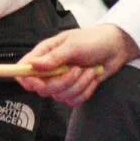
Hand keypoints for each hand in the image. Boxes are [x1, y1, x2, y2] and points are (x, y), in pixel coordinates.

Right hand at [16, 23, 139, 105]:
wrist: (115, 47)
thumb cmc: (93, 40)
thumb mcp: (73, 45)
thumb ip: (53, 57)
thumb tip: (33, 65)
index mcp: (45, 54)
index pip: (24, 70)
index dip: (27, 80)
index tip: (39, 82)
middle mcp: (50, 69)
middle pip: (42, 89)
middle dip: (62, 82)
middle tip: (76, 69)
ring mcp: (62, 81)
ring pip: (60, 96)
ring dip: (79, 84)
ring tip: (88, 69)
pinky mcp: (74, 90)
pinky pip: (74, 100)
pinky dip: (86, 90)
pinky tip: (92, 77)